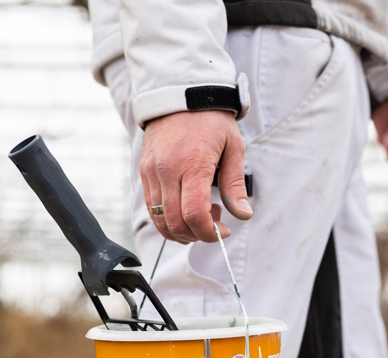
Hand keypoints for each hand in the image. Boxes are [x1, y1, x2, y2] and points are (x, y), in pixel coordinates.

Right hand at [140, 110, 252, 242]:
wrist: (181, 94)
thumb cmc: (211, 119)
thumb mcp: (233, 148)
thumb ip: (235, 185)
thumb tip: (243, 215)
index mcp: (193, 164)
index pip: (194, 214)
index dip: (209, 232)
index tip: (223, 232)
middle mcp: (167, 170)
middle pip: (175, 222)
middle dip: (197, 234)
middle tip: (214, 225)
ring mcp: (151, 172)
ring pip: (160, 219)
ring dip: (182, 230)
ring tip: (201, 216)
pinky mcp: (144, 171)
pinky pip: (151, 207)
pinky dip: (168, 219)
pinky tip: (185, 211)